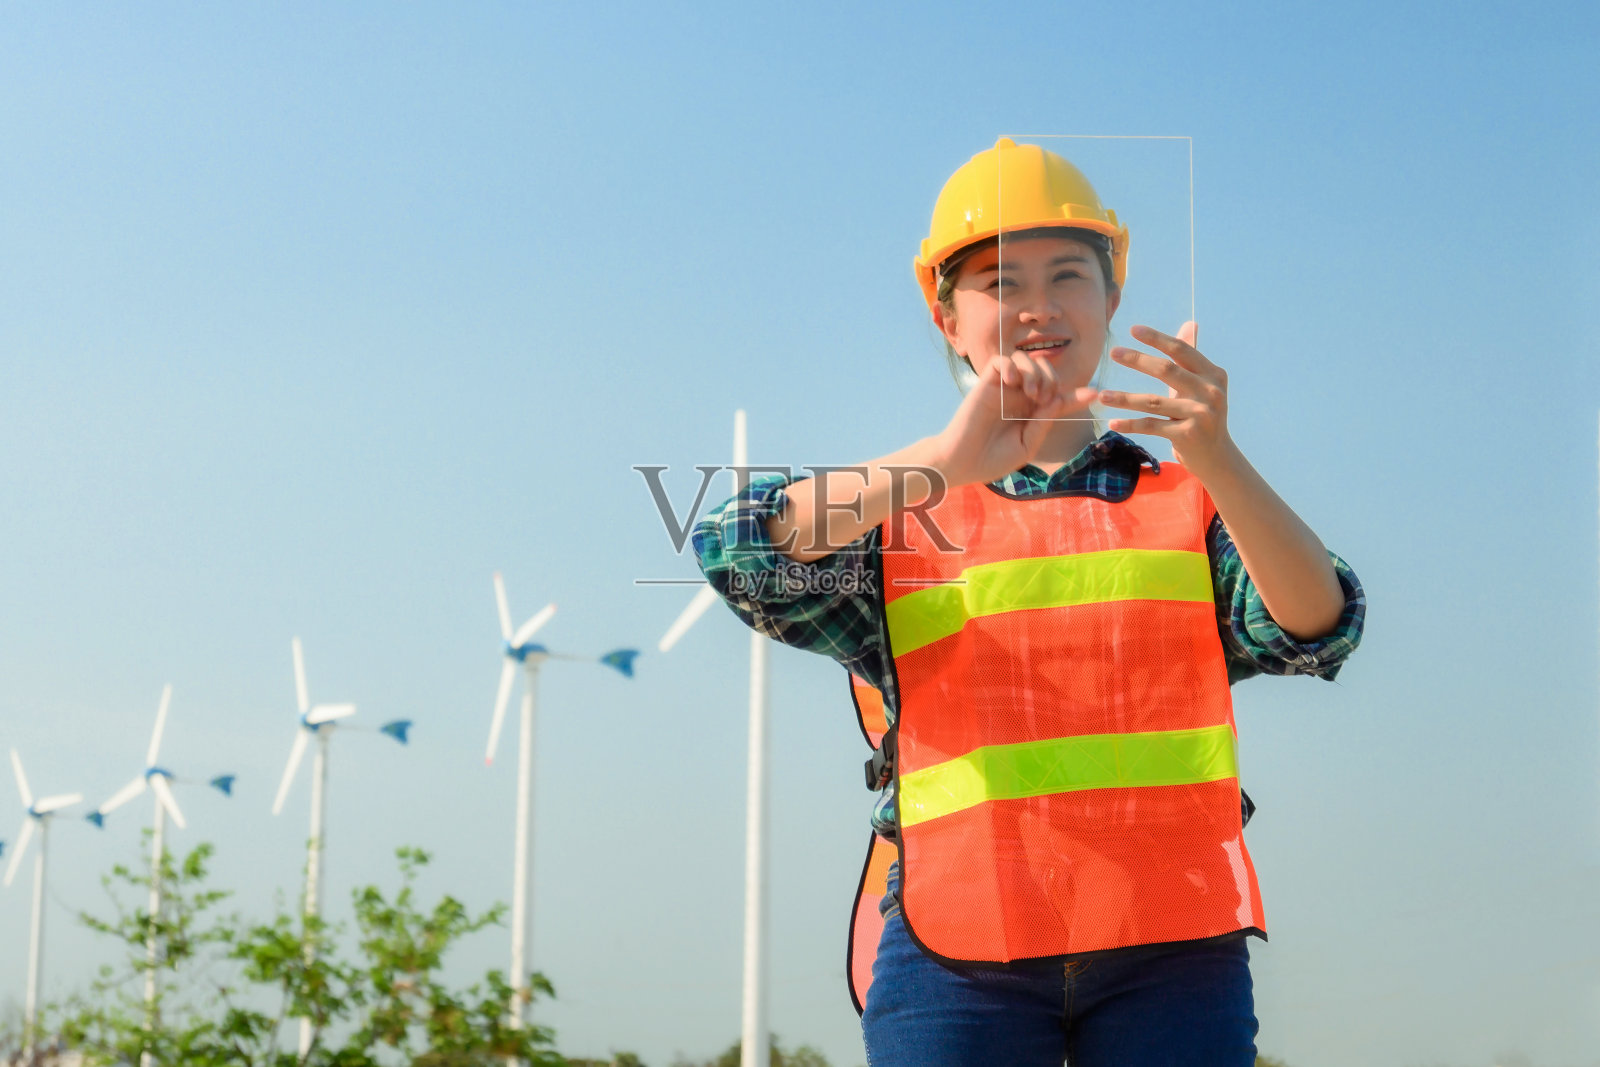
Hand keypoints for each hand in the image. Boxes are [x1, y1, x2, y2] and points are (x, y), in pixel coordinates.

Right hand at [928, 351, 1096, 488]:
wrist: (962, 463)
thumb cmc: (992, 460)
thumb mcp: (1026, 446)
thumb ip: (1043, 423)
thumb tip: (1058, 399)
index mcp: (1031, 413)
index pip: (1058, 398)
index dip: (1077, 395)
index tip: (1095, 394)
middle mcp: (1019, 397)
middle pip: (1045, 370)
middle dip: (1052, 379)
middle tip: (1044, 399)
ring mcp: (1002, 389)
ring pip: (1024, 359)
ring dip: (1034, 371)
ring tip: (1031, 392)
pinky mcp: (985, 384)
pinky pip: (1000, 361)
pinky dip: (1011, 365)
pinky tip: (1013, 382)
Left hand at [1097, 322, 1232, 472]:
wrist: (1217, 457)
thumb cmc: (1203, 415)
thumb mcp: (1202, 385)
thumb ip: (1192, 358)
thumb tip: (1190, 324)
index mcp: (1213, 375)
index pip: (1182, 351)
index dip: (1157, 339)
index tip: (1133, 330)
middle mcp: (1210, 392)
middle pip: (1167, 370)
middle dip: (1137, 360)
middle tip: (1113, 352)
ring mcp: (1200, 414)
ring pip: (1153, 401)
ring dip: (1124, 398)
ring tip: (1102, 395)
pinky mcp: (1187, 435)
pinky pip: (1151, 426)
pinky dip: (1130, 424)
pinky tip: (1111, 422)